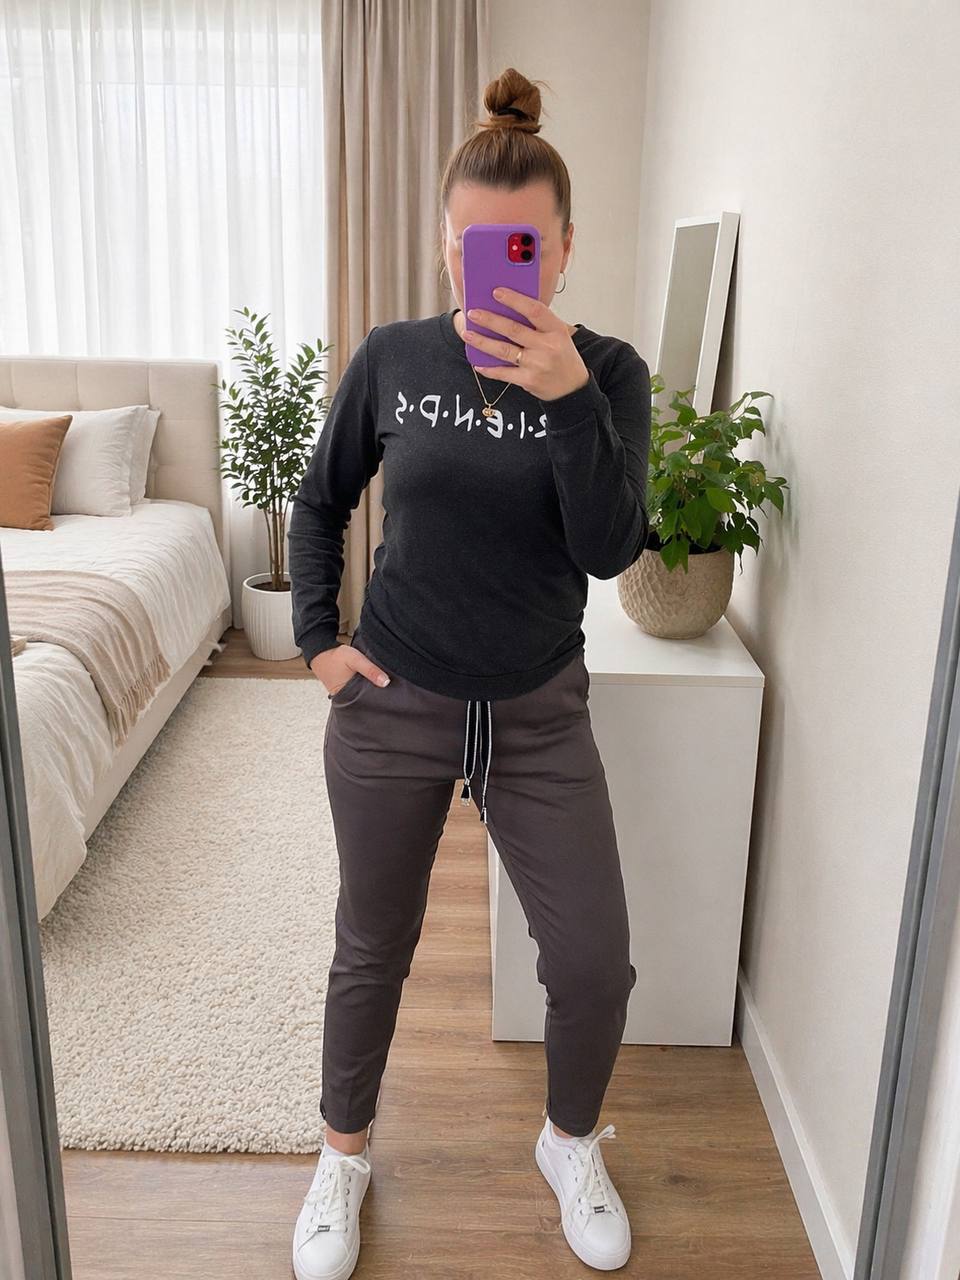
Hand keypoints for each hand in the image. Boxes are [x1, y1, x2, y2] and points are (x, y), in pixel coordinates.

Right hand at [310, 643, 390, 694]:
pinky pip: (357, 692)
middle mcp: (346, 698)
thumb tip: (386, 682)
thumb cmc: (336, 656)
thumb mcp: (355, 659)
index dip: (380, 699)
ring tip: (381, 686)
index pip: (368, 703)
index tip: (391, 695)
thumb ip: (370, 670)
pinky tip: (371, 683)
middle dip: (376, 696)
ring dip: (370, 692)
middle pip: (366, 702)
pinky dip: (364, 688)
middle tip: (388, 691)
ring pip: (362, 697)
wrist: (320, 652)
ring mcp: (344, 695)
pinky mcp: (344, 690)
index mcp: (348, 696)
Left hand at [460, 286, 589, 401]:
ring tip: (467, 333)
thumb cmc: (562, 357)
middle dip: (490, 320)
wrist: (572, 388)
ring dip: (482, 342)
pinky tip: (478, 363)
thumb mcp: (558, 335)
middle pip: (513, 330)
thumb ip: (538, 324)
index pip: (534, 310)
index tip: (496, 292)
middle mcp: (547, 347)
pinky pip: (504, 373)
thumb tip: (507, 309)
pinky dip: (489, 368)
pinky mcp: (529, 380)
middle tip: (472, 313)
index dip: (515, 300)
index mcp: (556, 330)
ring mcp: (537, 365)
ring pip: (504, 350)